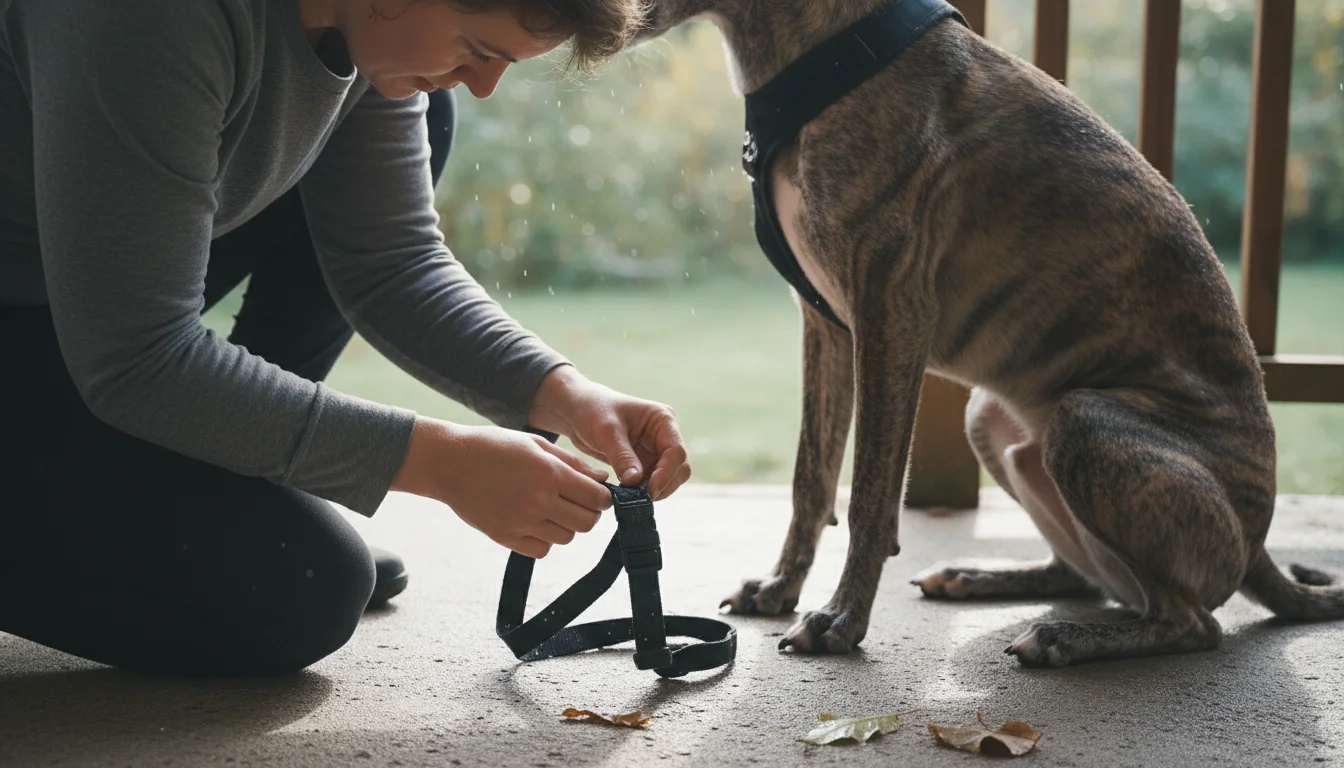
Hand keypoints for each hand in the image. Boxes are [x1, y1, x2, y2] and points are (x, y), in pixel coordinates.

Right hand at [391, 418, 612, 557]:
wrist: (450, 463)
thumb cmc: (495, 447)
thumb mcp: (536, 444)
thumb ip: (572, 463)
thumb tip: (602, 480)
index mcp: (551, 473)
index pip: (598, 498)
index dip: (603, 497)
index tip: (596, 494)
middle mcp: (540, 500)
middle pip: (587, 522)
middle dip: (589, 513)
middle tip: (577, 503)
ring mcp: (522, 522)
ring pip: (567, 537)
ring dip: (566, 526)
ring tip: (551, 509)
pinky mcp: (505, 537)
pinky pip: (542, 550)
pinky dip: (544, 540)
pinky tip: (534, 522)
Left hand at [527, 365, 690, 500]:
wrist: (578, 410)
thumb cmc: (592, 410)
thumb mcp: (605, 431)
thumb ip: (622, 456)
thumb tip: (635, 482)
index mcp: (662, 419)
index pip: (676, 451)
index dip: (665, 474)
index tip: (647, 491)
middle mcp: (665, 435)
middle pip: (679, 468)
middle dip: (663, 485)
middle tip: (638, 498)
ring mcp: (657, 450)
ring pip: (669, 478)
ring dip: (654, 490)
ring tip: (630, 496)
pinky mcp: (646, 463)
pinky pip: (654, 482)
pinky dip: (644, 491)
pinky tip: (627, 494)